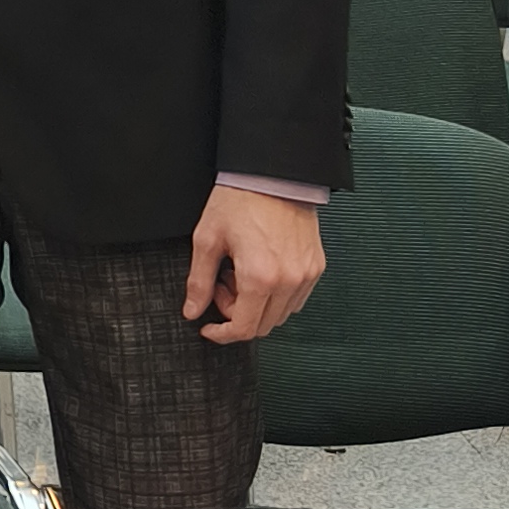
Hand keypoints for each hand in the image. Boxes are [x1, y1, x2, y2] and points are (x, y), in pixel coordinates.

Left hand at [183, 186, 324, 344]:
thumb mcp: (207, 239)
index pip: (243, 328)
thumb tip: (192, 310)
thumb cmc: (241, 199)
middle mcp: (288, 280)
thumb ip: (199, 281)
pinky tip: (260, 271)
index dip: (222, 334)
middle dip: (236, 313)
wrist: (273, 174)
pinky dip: (275, 295)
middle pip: (262, 326)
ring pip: (280, 315)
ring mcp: (306, 275)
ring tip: (240, 273)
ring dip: (256, 305)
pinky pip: (296, 299)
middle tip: (222, 284)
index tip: (209, 328)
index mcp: (260, 277)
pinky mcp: (316, 266)